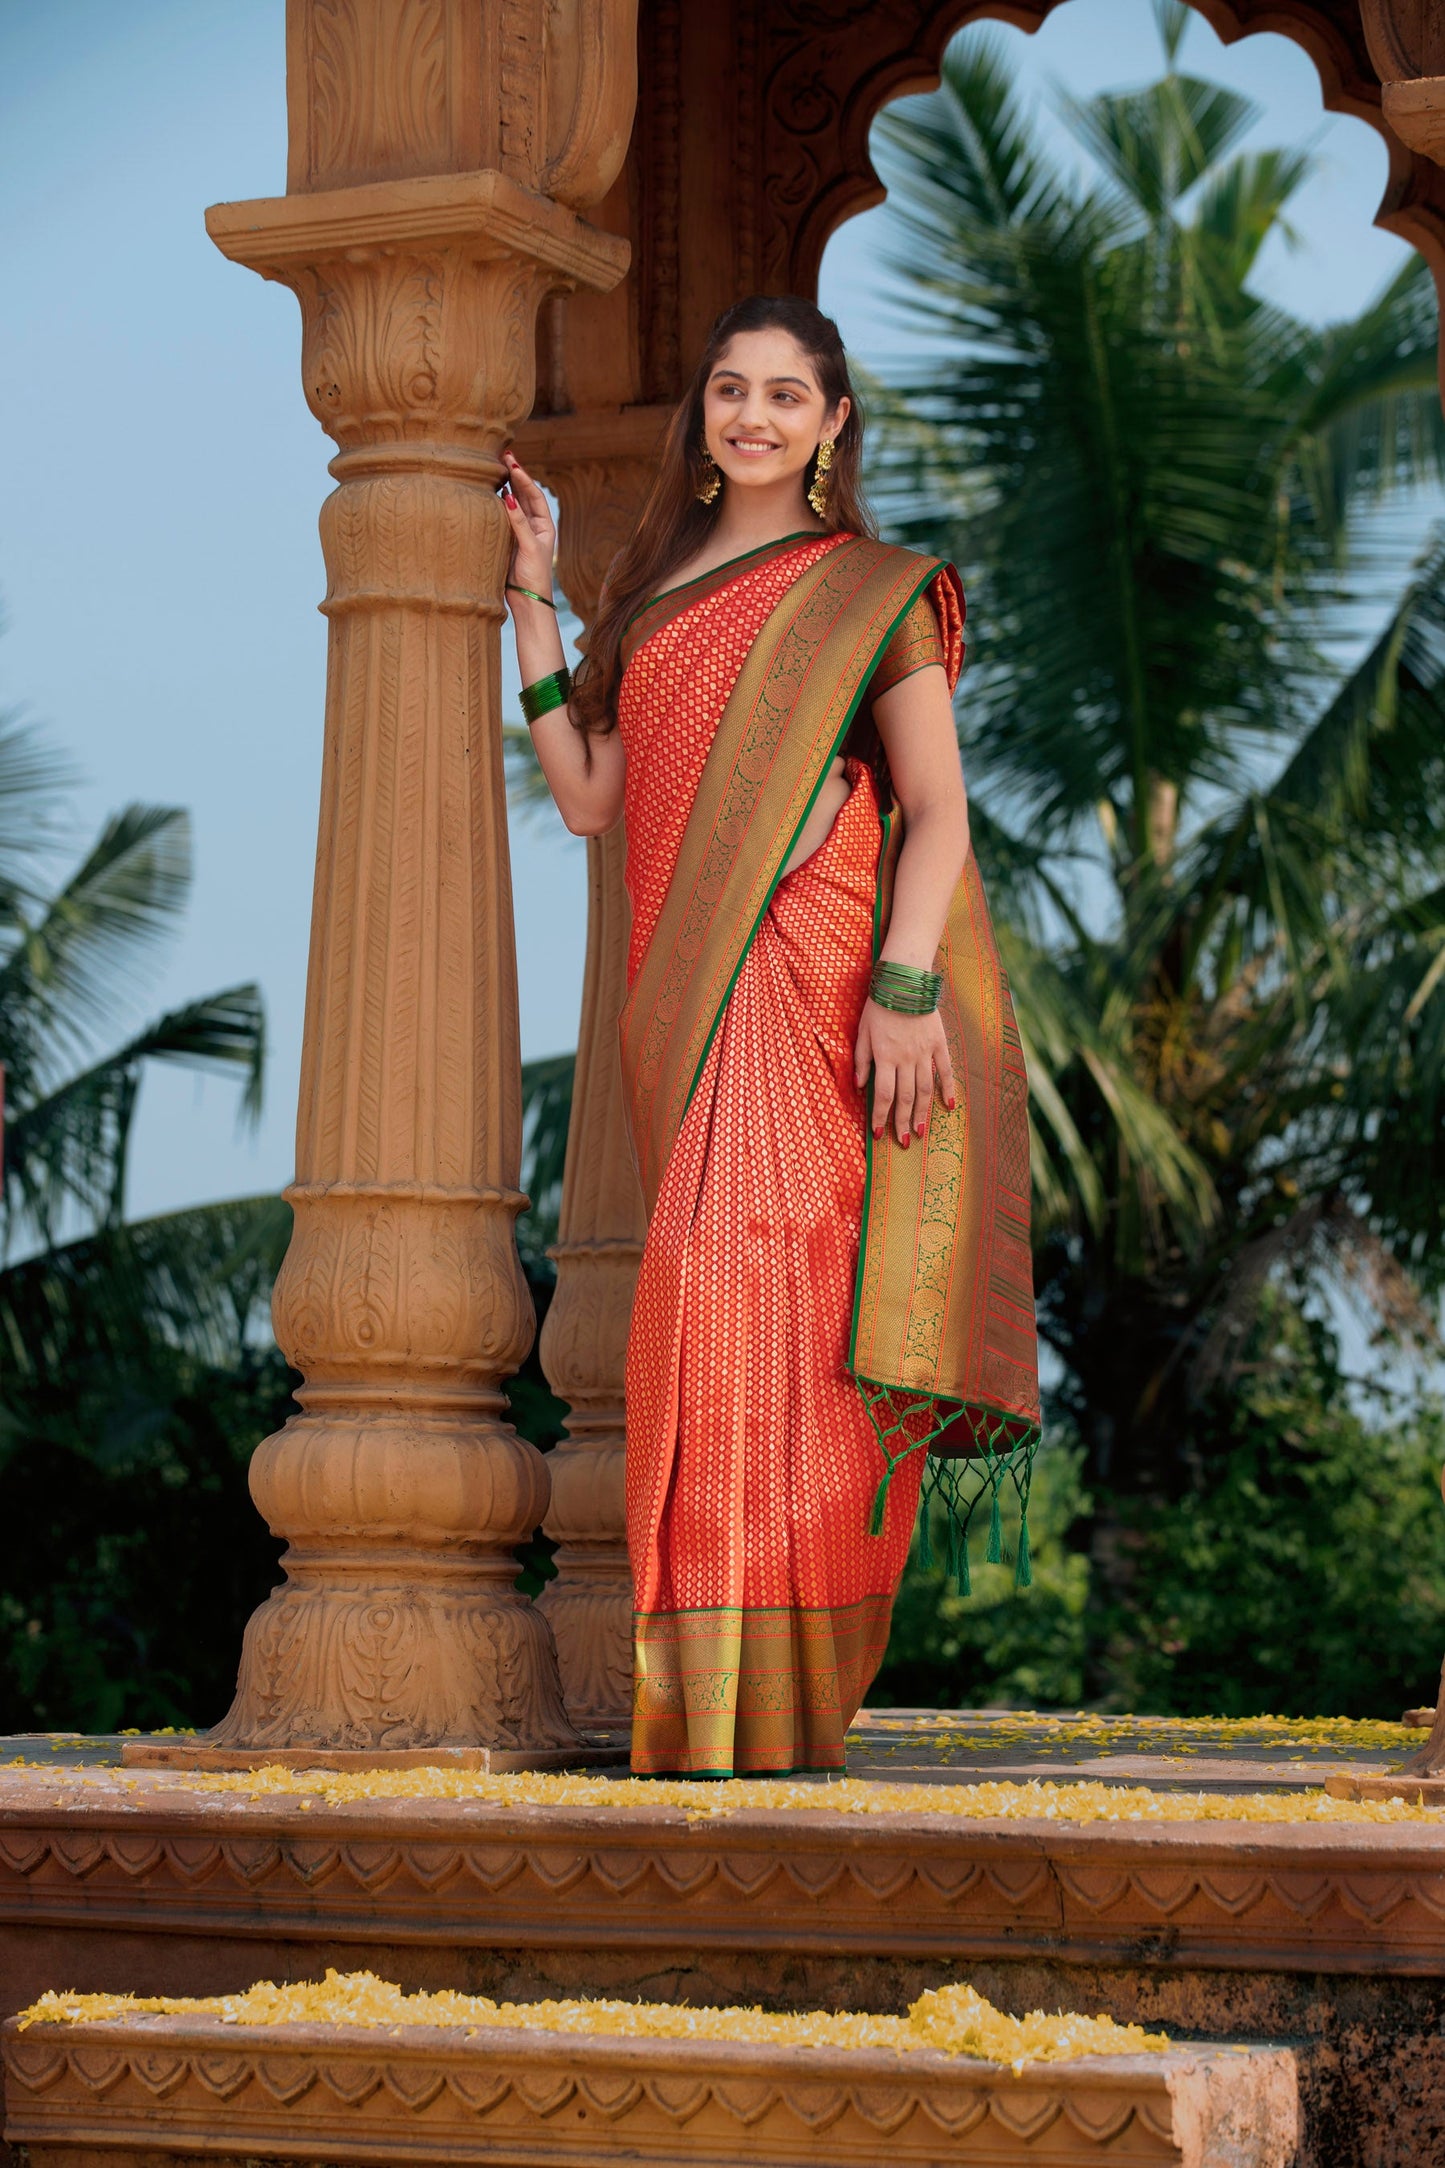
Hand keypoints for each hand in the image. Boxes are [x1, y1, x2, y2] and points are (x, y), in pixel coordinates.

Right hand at [499, 452, 557, 602]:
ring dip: (506, 486)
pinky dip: (496, 504)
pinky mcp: (507, 541)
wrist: (527, 601)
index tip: (512, 463)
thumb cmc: (534, 576)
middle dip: (514, 476)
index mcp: (544, 525)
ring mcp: (519, 532)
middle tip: (503, 456)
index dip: (524, 478)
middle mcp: (533, 526)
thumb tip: (508, 496)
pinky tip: (490, 493)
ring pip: (512, 504)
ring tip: (497, 468)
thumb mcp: (529, 547)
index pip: (534, 495)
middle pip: (523, 495)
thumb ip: (518, 522)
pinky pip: (501, 518)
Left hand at [853, 998, 955, 1147]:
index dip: (880, 1116)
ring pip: (925, 1089)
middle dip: (903, 1122)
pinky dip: (949, 1088)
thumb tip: (859, 1086)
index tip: (879, 1134)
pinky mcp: (939, 1043)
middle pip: (905, 1098)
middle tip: (904, 1141)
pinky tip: (950, 1106)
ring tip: (922, 1132)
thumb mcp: (862, 1032)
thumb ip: (861, 1060)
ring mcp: (925, 1052)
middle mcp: (906, 1058)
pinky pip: (945, 1070)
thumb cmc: (878, 1005)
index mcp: (885, 1057)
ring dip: (923, 1113)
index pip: (883, 1095)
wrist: (904, 980)